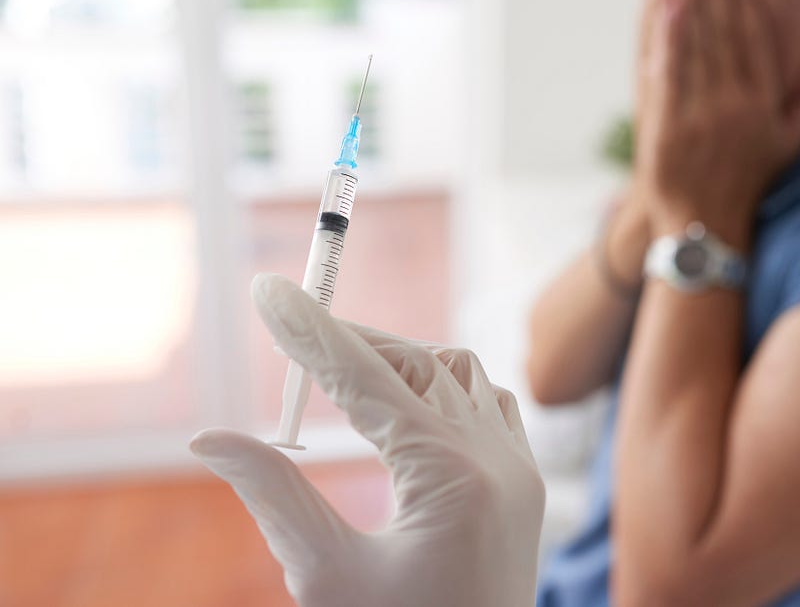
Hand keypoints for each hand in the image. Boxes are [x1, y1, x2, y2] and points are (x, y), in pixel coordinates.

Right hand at [191, 274, 544, 606]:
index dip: (311, 330)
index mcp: (450, 476)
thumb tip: (210, 436)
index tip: (271, 289)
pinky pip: (490, 403)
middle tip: (292, 334)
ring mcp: (519, 470)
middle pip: (416, 362)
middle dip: (351, 343)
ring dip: (398, 360)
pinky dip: (443, 385)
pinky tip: (407, 398)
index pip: (366, 378)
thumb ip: (272, 494)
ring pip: (459, 374)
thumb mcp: (324, 576)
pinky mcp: (524, 485)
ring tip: (339, 368)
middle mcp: (497, 460)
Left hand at [636, 0, 799, 246]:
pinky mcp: (666, 126)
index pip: (755, 36)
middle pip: (724, 30)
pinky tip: (665, 4)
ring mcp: (699, 114)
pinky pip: (668, 70)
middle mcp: (734, 104)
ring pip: (696, 43)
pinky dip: (667, 34)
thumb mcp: (789, 145)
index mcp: (763, 103)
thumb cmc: (748, 185)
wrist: (705, 231)